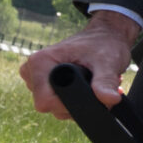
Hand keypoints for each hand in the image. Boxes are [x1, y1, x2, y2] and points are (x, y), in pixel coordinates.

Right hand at [20, 10, 137, 116]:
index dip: (68, 104)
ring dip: (78, 101)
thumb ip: (106, 82)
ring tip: (95, 84)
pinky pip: (57, 102)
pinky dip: (75, 99)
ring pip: (54, 106)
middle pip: (50, 105)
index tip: (90, 95)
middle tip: (98, 87)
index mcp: (40, 62)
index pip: (44, 101)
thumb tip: (110, 100)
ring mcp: (36, 78)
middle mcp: (32, 70)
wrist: (106, 36)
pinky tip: (89, 87)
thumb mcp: (108, 62)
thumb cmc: (105, 44)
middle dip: (77, 102)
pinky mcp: (43, 83)